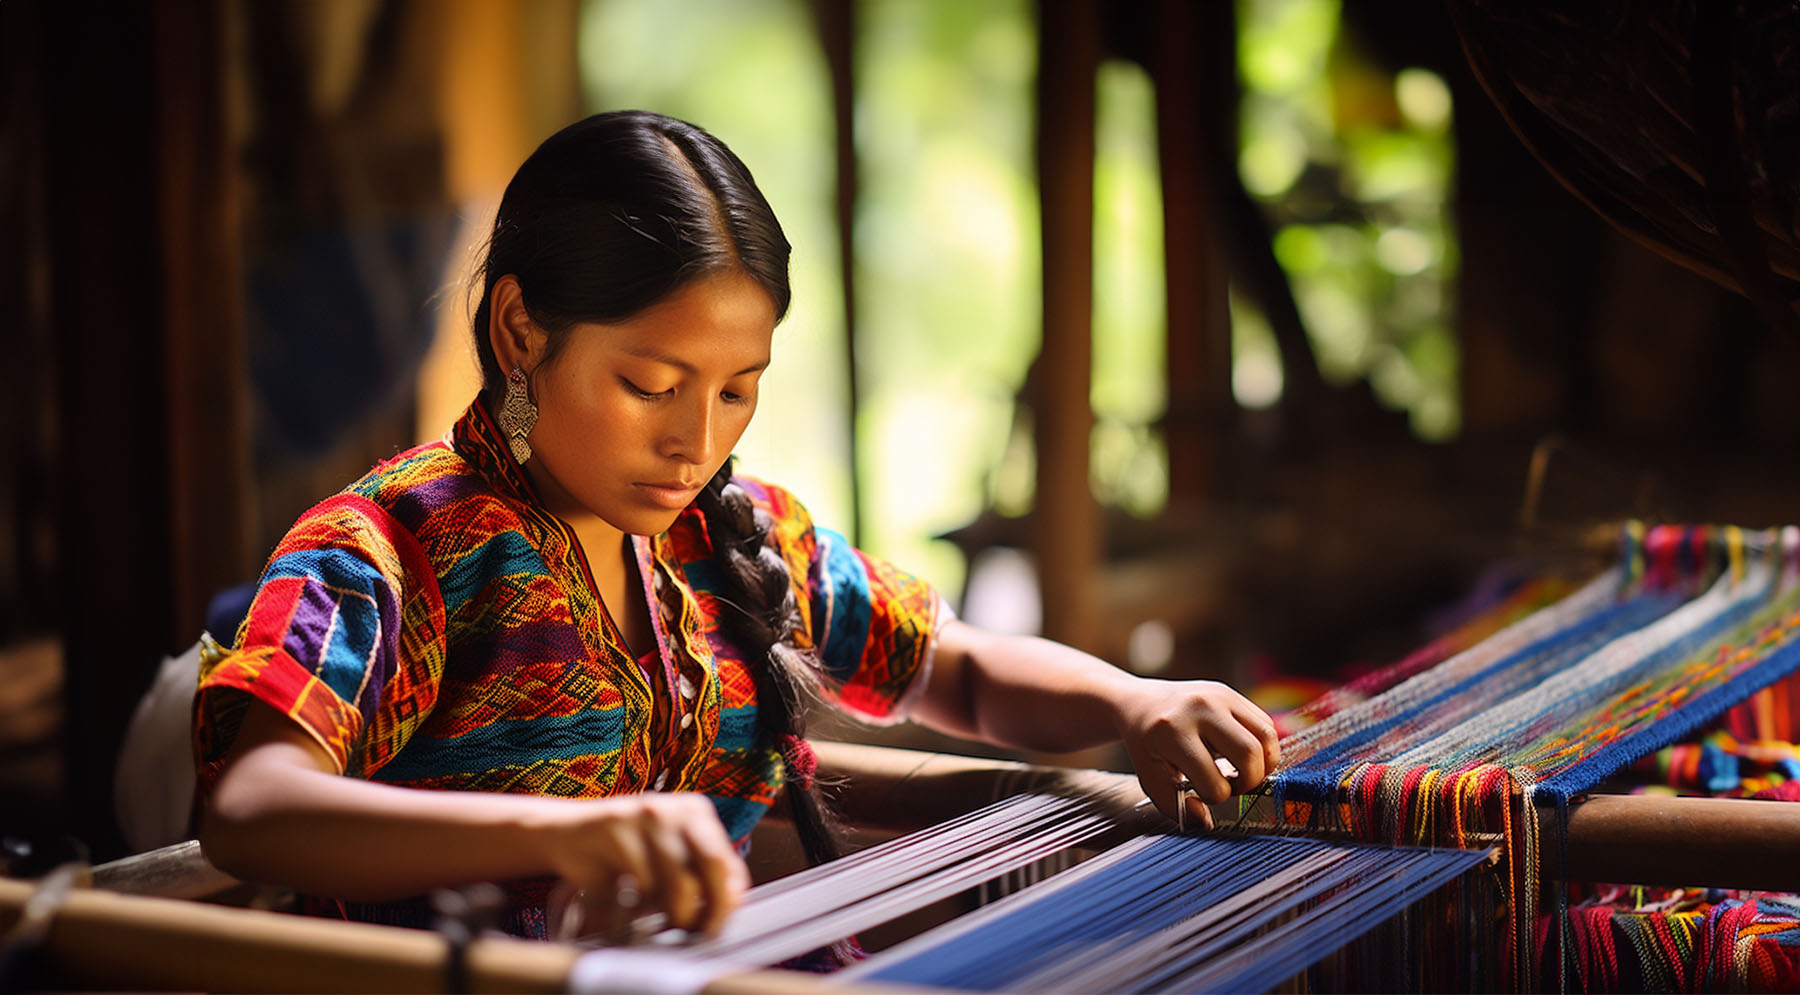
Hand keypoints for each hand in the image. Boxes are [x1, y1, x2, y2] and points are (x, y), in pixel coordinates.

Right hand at [535, 792, 748, 937]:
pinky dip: (640, 904)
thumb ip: (699, 872)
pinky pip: (639, 882)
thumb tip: (729, 904)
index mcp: (695, 812)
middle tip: (699, 931)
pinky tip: (633, 907)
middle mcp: (675, 809)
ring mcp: (645, 815)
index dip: (727, 901)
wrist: (566, 832)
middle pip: (712, 865)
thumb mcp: (667, 854)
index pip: (727, 861)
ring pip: (677, 880)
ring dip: (674, 912)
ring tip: (665, 922)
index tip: (717, 925)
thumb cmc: (623, 850)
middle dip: (710, 908)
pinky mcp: (615, 829)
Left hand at [1111, 679, 1280, 829]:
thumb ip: (1174, 806)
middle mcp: (1200, 709)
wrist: (1140, 703)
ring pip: (1266, 737)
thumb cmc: (1146, 744)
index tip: (1206, 794)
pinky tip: (1244, 755)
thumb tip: (1205, 820)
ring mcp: (1219, 696)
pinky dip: (1263, 747)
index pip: (1214, 781)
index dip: (1216, 798)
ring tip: (1244, 772)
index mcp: (1172, 732)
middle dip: (1249, 782)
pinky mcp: (1231, 693)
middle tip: (1234, 785)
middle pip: (1250, 754)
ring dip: (1264, 764)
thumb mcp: (1150, 777)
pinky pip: (1265, 724)